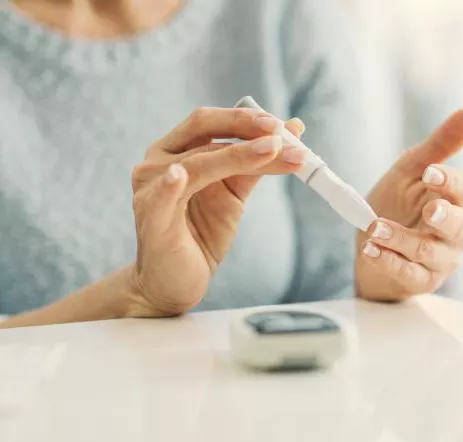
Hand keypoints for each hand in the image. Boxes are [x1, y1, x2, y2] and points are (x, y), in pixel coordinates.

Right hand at [126, 107, 304, 316]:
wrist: (175, 282)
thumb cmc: (201, 233)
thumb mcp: (234, 194)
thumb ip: (257, 164)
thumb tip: (293, 132)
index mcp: (176, 150)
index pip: (210, 121)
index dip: (246, 118)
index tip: (282, 126)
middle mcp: (158, 162)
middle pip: (202, 130)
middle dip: (243, 127)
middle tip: (279, 132)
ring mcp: (150, 189)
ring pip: (197, 163)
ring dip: (238, 155)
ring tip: (272, 150)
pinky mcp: (151, 218)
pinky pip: (161, 197)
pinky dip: (170, 184)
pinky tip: (180, 175)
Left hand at [356, 105, 462, 300]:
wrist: (370, 244)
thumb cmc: (397, 203)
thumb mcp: (412, 169)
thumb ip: (441, 144)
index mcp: (457, 201)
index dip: (450, 182)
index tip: (430, 173)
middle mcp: (456, 233)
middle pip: (461, 229)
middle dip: (445, 219)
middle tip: (429, 210)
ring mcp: (440, 260)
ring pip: (431, 253)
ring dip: (403, 240)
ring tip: (375, 227)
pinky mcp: (420, 281)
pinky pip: (409, 274)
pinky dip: (389, 262)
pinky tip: (371, 249)